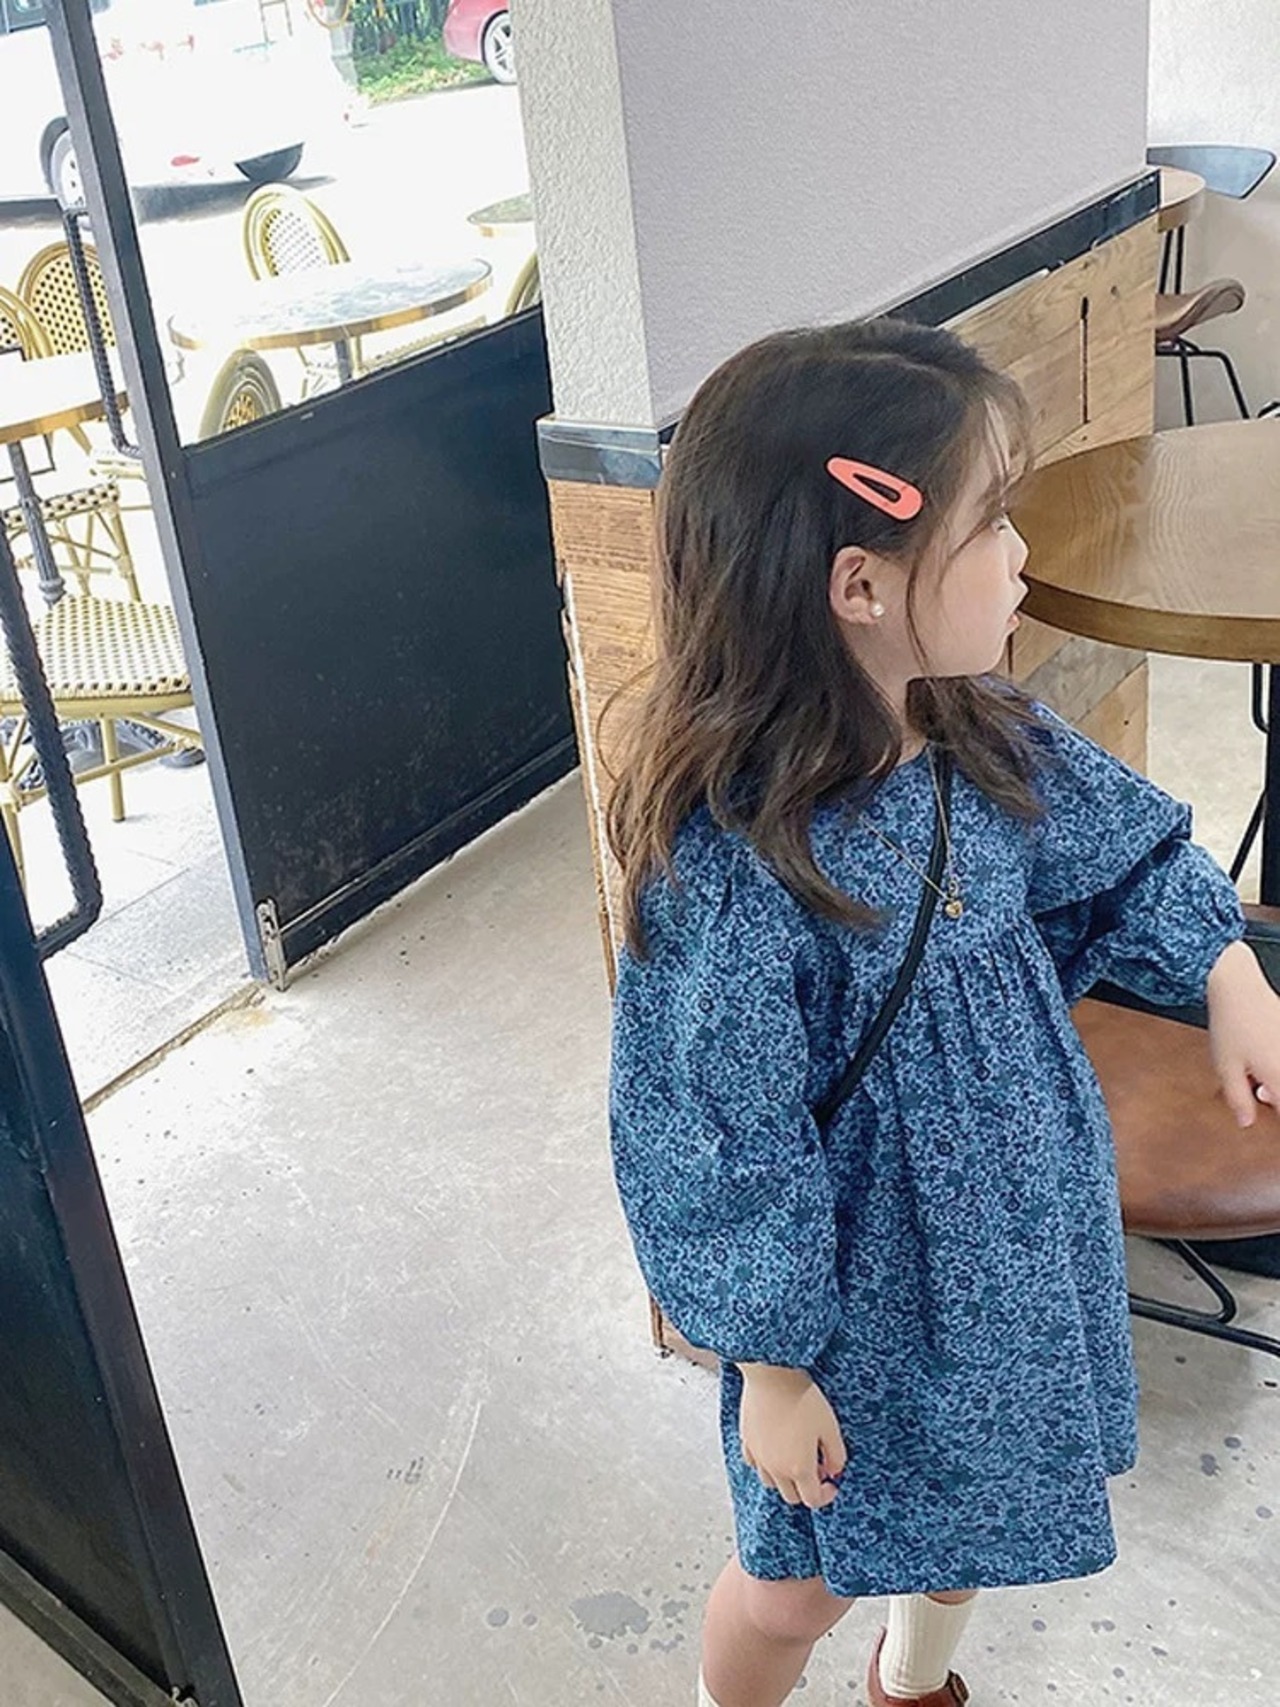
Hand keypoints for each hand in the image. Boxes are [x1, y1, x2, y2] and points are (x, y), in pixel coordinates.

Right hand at [737, 1364, 846, 1509]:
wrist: (774, 1375)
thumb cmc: (804, 1399)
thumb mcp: (831, 1428)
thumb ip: (837, 1456)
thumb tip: (834, 1471)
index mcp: (799, 1468)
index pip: (813, 1500)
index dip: (826, 1495)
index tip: (832, 1482)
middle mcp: (775, 1468)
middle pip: (791, 1497)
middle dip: (807, 1488)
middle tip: (817, 1467)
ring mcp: (758, 1455)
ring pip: (771, 1483)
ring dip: (785, 1478)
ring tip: (795, 1456)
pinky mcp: (747, 1440)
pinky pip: (755, 1463)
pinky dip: (766, 1463)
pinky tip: (775, 1447)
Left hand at [1206, 940, 1279, 1126]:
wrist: (1240, 984)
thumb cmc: (1231, 1025)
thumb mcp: (1225, 1067)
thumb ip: (1238, 1099)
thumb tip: (1246, 1122)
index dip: (1275, 1119)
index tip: (1261, 1105)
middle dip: (1275, 1097)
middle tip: (1260, 1093)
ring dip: (1275, 1083)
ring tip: (1261, 1080)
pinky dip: (1275, 1068)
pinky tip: (1266, 1065)